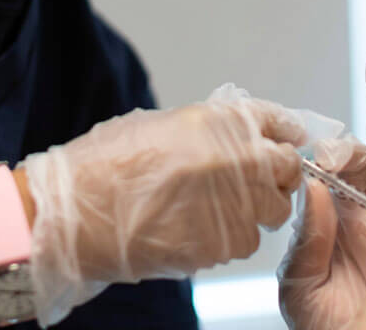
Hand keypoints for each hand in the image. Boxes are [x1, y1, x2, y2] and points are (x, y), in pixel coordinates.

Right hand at [22, 85, 306, 325]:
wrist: (77, 214)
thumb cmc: (105, 166)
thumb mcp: (159, 124)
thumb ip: (207, 129)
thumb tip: (232, 138)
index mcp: (221, 121)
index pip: (278, 121)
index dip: (284, 132)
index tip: (286, 139)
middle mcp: (239, 159)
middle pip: (287, 168)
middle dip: (276, 174)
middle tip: (255, 182)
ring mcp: (237, 204)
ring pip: (274, 210)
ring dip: (257, 209)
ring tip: (220, 209)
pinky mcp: (226, 243)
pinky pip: (247, 240)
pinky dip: (232, 237)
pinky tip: (200, 230)